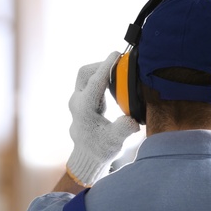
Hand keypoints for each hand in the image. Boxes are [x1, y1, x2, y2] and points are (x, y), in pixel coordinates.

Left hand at [66, 51, 139, 186]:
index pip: (95, 82)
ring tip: (119, 74)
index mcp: (84, 109)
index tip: (117, 54)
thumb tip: (132, 120)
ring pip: (85, 76)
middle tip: (120, 66)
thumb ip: (123, 129)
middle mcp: (77, 102)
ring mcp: (77, 101)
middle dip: (101, 65)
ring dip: (101, 71)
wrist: (87, 156)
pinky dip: (101, 78)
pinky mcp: (82, 101)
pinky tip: (114, 84)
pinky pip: (89, 82)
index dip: (106, 66)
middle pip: (84, 73)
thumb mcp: (114, 142)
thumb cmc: (100, 149)